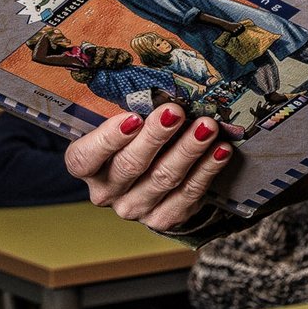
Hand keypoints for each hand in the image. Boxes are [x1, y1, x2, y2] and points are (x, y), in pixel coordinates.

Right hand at [65, 105, 229, 233]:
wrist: (148, 184)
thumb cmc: (133, 142)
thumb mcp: (123, 127)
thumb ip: (132, 115)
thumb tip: (160, 90)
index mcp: (87, 168)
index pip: (86, 158)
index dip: (109, 139)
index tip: (133, 118)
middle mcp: (106, 193)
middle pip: (130, 165)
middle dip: (156, 136)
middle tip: (176, 112)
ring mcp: (135, 208)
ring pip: (164, 178)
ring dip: (188, 150)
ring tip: (206, 126)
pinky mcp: (163, 218)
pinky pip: (189, 193)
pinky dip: (207, 170)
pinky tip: (220, 150)